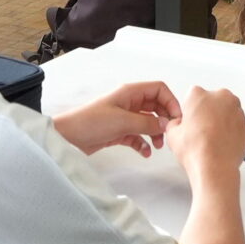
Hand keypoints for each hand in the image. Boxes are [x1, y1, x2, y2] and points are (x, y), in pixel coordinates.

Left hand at [55, 81, 178, 158]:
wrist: (68, 137)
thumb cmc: (91, 122)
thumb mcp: (123, 121)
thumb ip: (147, 123)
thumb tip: (166, 125)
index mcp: (130, 92)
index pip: (158, 90)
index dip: (170, 101)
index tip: (176, 118)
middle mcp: (129, 103)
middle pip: (156, 106)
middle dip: (164, 119)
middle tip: (170, 134)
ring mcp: (124, 118)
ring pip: (148, 123)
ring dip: (155, 133)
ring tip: (157, 146)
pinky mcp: (118, 132)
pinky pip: (137, 136)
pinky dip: (143, 143)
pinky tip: (145, 153)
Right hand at [164, 85, 244, 178]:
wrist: (215, 166)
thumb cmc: (196, 149)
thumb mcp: (172, 134)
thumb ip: (175, 123)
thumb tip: (179, 124)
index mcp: (199, 95)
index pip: (192, 97)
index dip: (190, 111)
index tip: (190, 121)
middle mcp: (220, 98)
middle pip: (212, 101)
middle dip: (208, 112)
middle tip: (201, 131)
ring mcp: (236, 110)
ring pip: (227, 112)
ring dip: (221, 121)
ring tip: (212, 140)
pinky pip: (237, 125)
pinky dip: (232, 132)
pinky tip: (222, 144)